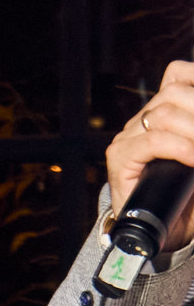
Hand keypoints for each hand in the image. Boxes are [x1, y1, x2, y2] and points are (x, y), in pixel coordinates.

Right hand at [106, 59, 193, 255]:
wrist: (167, 231)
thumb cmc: (191, 194)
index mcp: (164, 113)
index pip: (178, 75)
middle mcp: (143, 121)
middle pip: (174, 91)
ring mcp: (129, 138)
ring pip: (163, 113)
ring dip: (193, 129)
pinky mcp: (120, 158)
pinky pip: (151, 141)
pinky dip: (178, 148)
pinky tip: (192, 159)